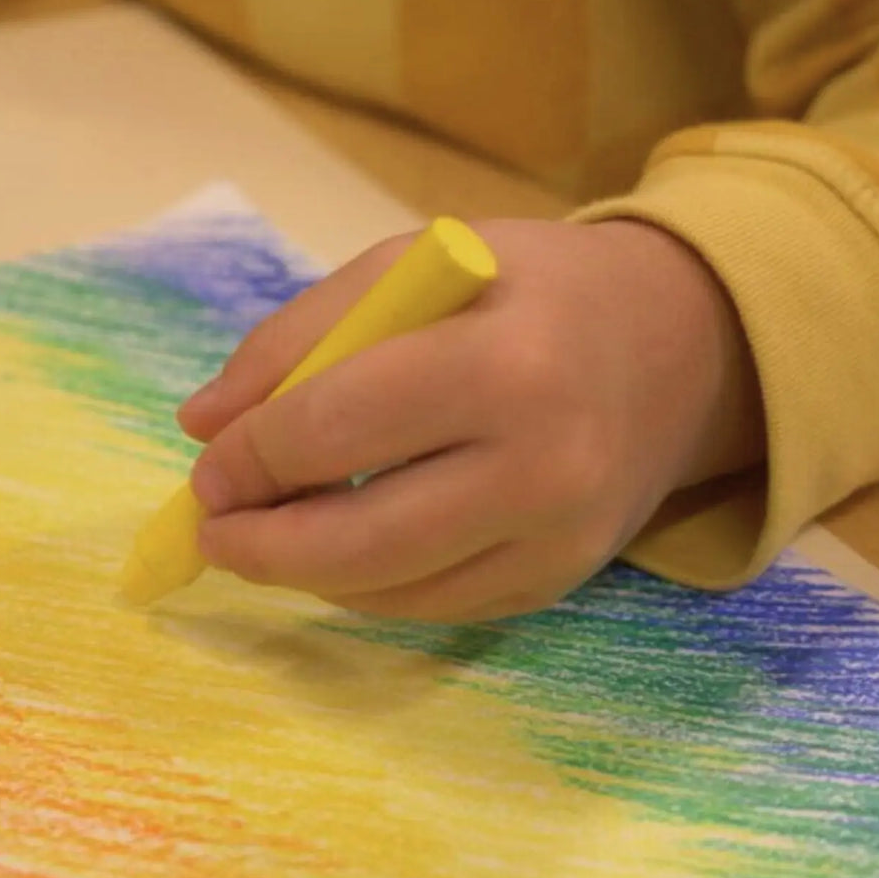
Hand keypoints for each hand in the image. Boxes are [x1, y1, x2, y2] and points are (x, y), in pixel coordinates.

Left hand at [178, 219, 764, 621]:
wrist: (679, 348)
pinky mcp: (558, 583)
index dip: (249, 458)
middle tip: (211, 528)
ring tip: (264, 533)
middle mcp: (543, 466)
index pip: (337, 429)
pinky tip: (336, 549)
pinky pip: (430, 609)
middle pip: (358, 540)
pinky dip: (362, 588)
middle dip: (259, 543)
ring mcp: (557, 541)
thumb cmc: (526, 291)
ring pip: (387, 591)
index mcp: (503, 363)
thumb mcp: (411, 268)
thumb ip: (297, 338)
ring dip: (302, 572)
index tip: (207, 465)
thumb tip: (199, 424)